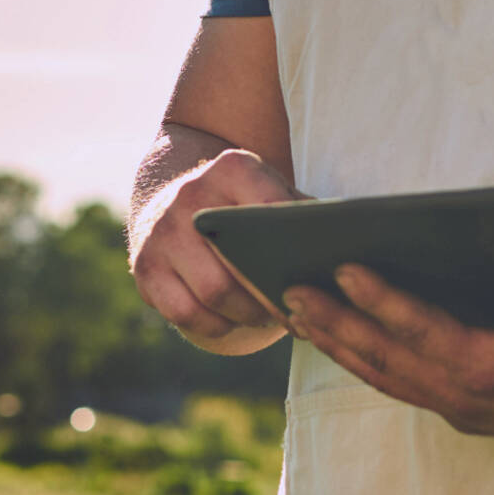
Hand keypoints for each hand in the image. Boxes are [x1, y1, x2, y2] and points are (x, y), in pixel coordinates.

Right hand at [130, 148, 304, 353]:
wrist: (169, 198)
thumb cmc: (239, 206)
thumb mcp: (270, 192)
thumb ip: (302, 214)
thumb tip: (348, 251)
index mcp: (232, 169)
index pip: (271, 211)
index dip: (296, 249)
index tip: (318, 277)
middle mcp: (190, 196)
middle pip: (239, 263)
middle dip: (273, 296)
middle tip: (297, 312)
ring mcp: (162, 234)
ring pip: (213, 294)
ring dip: (248, 315)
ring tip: (269, 318)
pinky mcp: (145, 269)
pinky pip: (187, 315)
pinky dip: (217, 326)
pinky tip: (234, 320)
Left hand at [282, 253, 493, 444]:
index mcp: (493, 372)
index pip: (423, 333)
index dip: (382, 302)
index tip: (344, 269)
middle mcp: (464, 398)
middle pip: (384, 359)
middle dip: (335, 324)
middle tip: (287, 288)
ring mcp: (455, 409)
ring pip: (381, 375)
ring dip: (336, 343)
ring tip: (293, 307)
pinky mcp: (454, 408)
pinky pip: (393, 381)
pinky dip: (359, 357)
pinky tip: (332, 330)